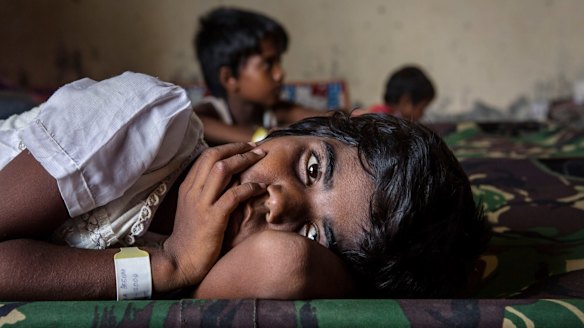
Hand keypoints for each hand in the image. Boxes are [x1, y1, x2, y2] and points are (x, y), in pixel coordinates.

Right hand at [163, 142, 265, 286]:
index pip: (206, 156)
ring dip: (244, 160)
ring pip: (222, 169)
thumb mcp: (193, 209)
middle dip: (237, 148)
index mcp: (188, 187)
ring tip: (260, 159)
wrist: (179, 262)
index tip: (245, 146)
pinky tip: (260, 188)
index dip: (228, 148)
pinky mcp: (212, 219)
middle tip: (256, 147)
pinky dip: (249, 188)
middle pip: (213, 156)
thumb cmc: (191, 238)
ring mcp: (201, 204)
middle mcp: (193, 191)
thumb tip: (228, 181)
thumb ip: (205, 193)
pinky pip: (233, 195)